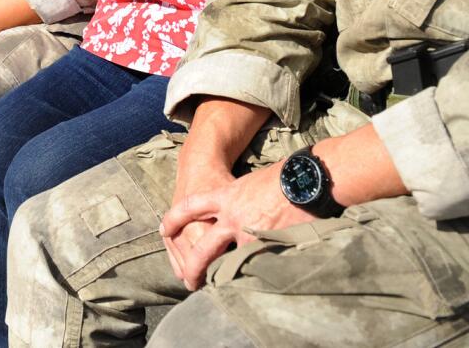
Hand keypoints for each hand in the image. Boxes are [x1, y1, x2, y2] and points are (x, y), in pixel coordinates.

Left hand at [160, 160, 317, 290]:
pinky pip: (253, 268)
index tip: (164, 230)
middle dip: (192, 268)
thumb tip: (231, 216)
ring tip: (220, 290)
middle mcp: (231, 218)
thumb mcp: (248, 184)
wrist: (305, 181)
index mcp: (225, 196)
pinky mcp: (266, 248)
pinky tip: (248, 285)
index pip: (189, 207)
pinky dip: (251, 276)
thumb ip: (235, 200)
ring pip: (226, 264)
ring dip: (222, 278)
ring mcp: (248, 235)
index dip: (173, 219)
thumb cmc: (281, 177)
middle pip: (201, 249)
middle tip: (189, 281)